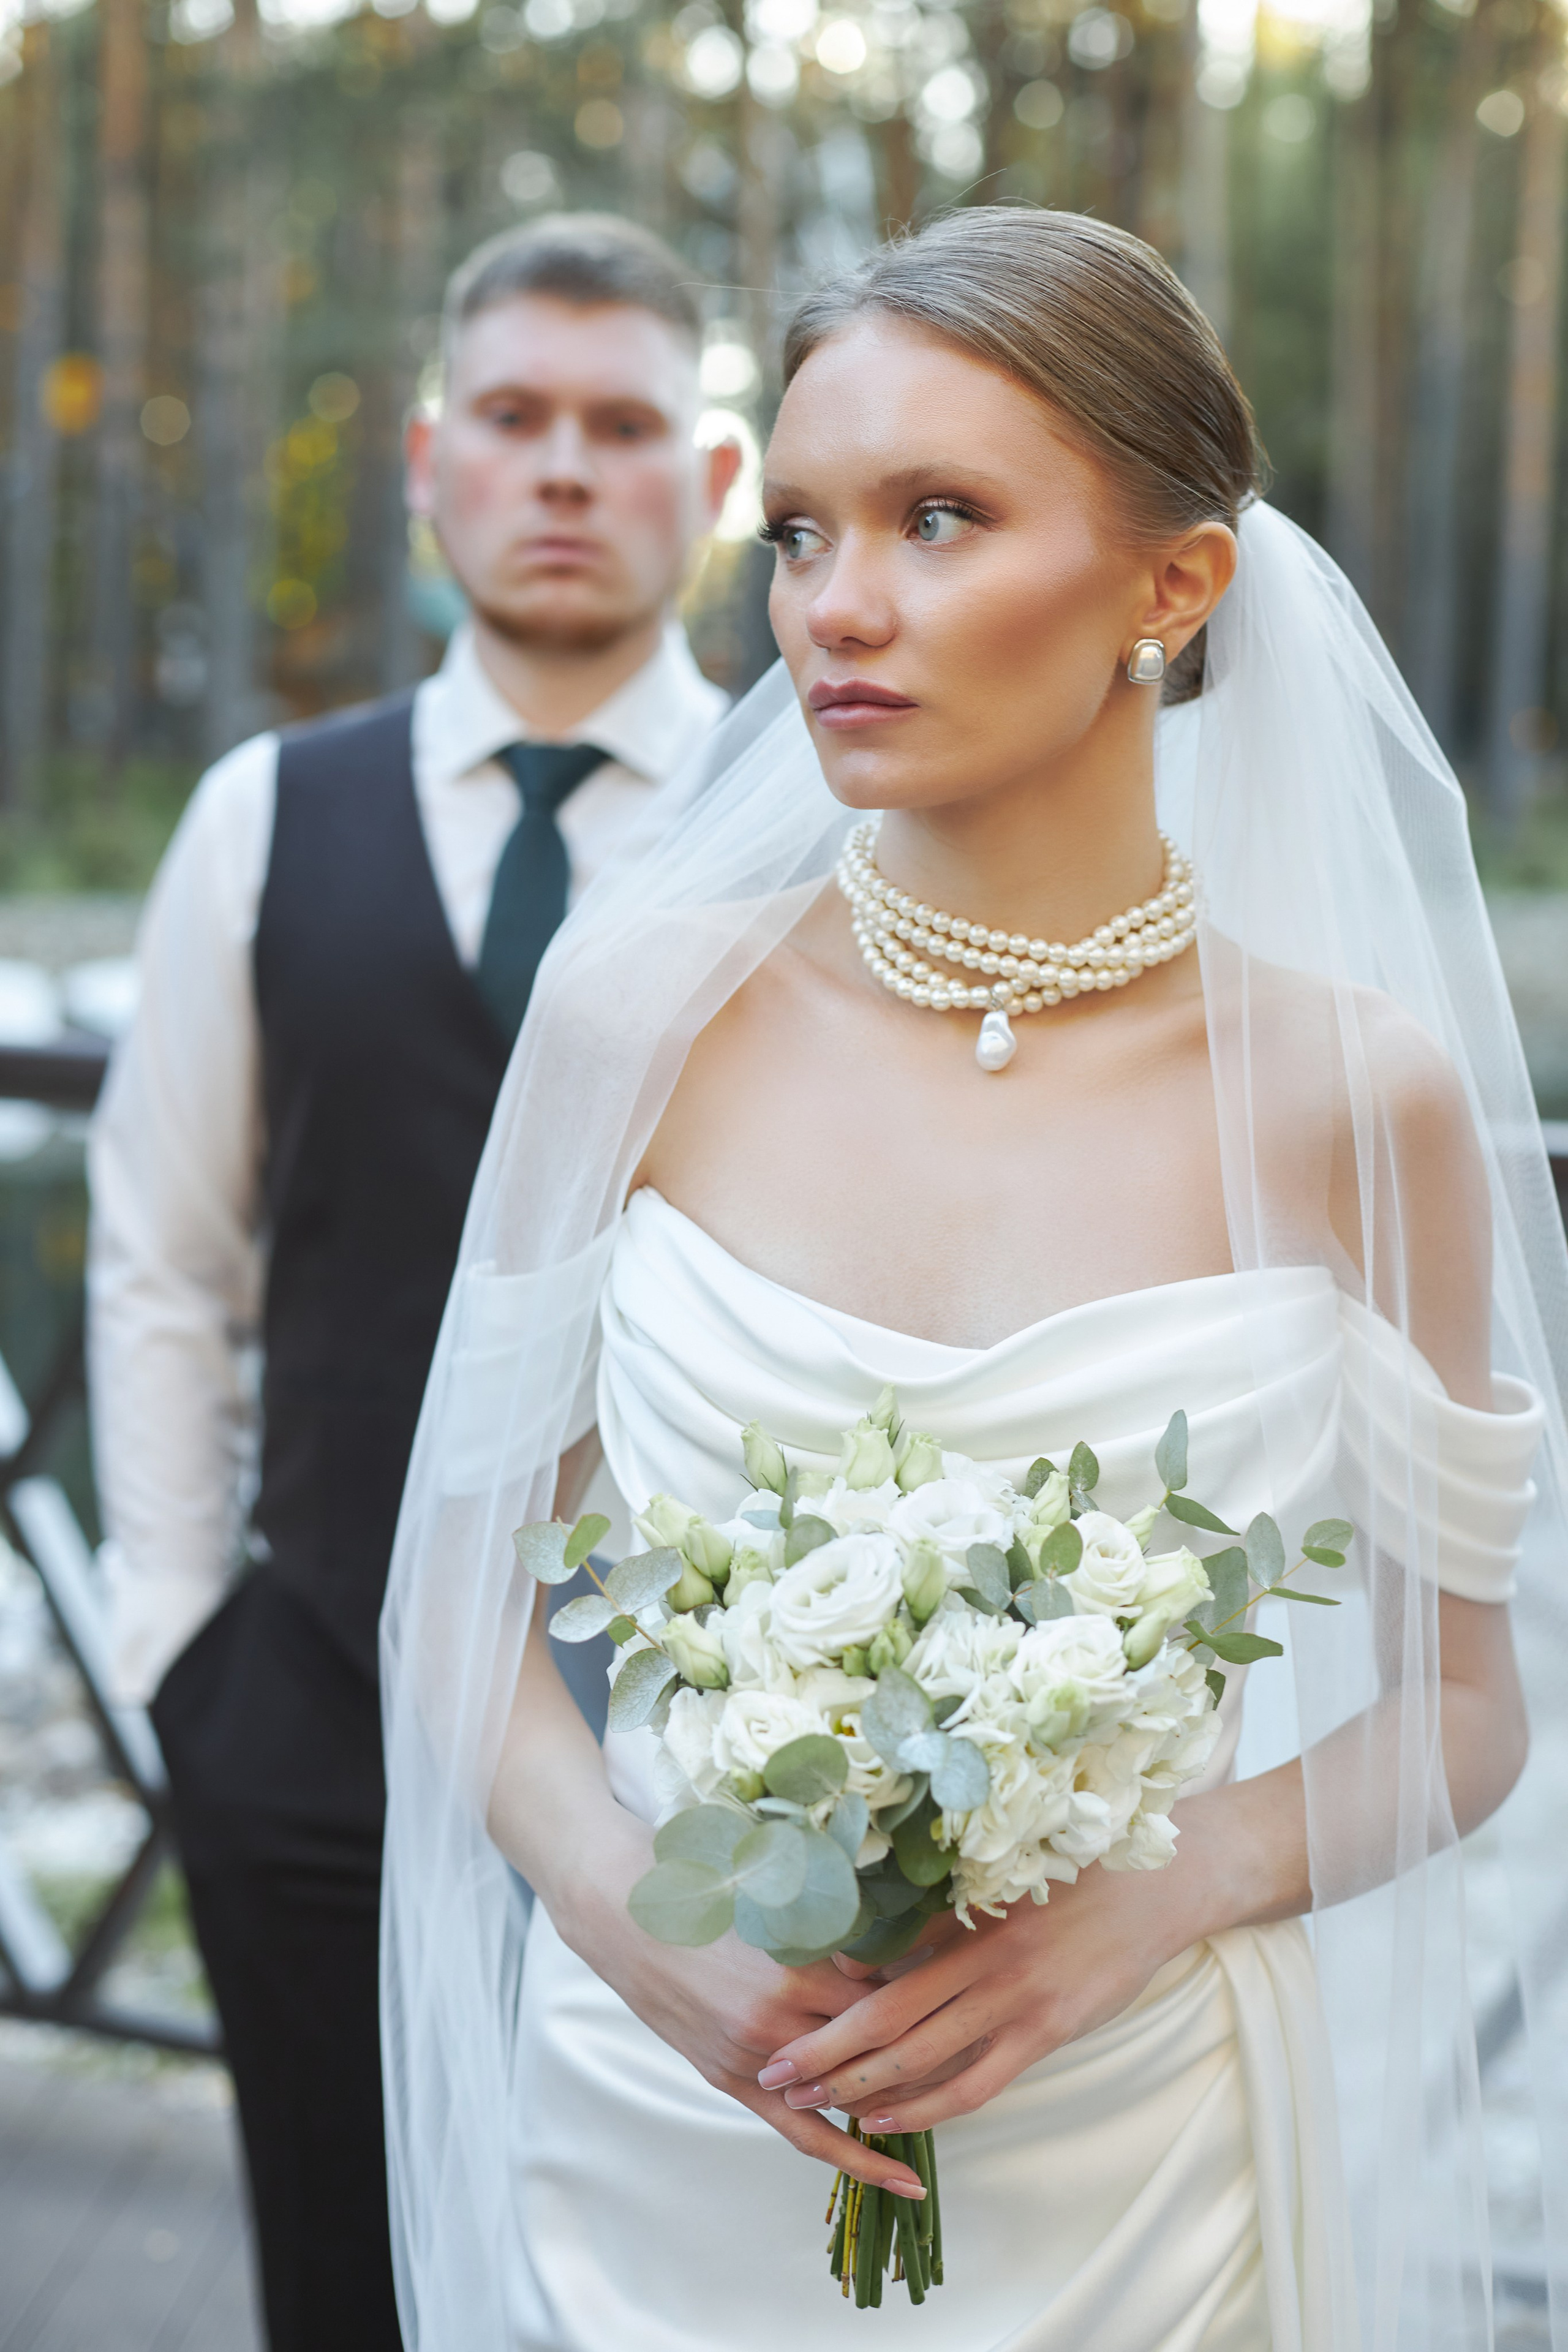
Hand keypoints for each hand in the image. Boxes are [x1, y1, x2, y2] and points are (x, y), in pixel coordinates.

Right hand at [557, 1807, 927, 2200]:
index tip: (965, 1985)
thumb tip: (894, 1924)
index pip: (887, 1990)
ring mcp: (752, 2055)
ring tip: (957, 2108)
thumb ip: (831, 1916)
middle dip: (927, 2045)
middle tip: (977, 2041)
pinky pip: (800, 2129)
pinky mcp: (729, 2077)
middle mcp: (778, 2017)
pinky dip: (848, 2152)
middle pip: (875, 2044)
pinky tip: (892, 2175)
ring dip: (898, 2096)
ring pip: (845, 2088)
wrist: (621, 1910)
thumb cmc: (699, 1883)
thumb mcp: (772, 1889)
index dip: (928, 1991)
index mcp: (794, 1963)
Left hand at [753, 1846, 1209, 2135]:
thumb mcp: (997, 1885)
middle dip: (826, 2051)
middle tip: (775, 2073)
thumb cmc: (1068, 1882)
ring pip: (925, 2056)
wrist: (1150, 1894)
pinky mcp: (1047, 2034)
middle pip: (888, 2016)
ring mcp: (1017, 2003)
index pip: (880, 1966)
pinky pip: (977, 2084)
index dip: (827, 1997)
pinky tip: (891, 2119)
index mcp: (964, 1920)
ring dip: (865, 2086)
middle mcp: (983, 1963)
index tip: (781, 2013)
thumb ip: (938, 1920)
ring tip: (816, 2105)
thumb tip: (866, 1950)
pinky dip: (929, 2107)